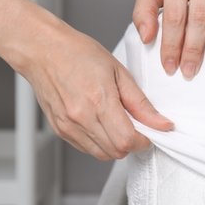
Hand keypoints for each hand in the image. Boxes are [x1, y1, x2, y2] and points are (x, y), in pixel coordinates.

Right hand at [17, 17, 173, 160]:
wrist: (43, 50)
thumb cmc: (78, 53)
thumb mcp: (118, 71)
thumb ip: (140, 102)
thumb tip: (161, 123)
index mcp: (98, 101)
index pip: (127, 140)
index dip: (143, 140)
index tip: (148, 131)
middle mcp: (81, 118)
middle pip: (116, 152)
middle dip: (131, 142)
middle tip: (133, 124)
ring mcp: (68, 126)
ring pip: (101, 154)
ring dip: (115, 144)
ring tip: (115, 121)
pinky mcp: (60, 130)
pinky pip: (86, 148)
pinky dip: (99, 142)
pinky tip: (99, 122)